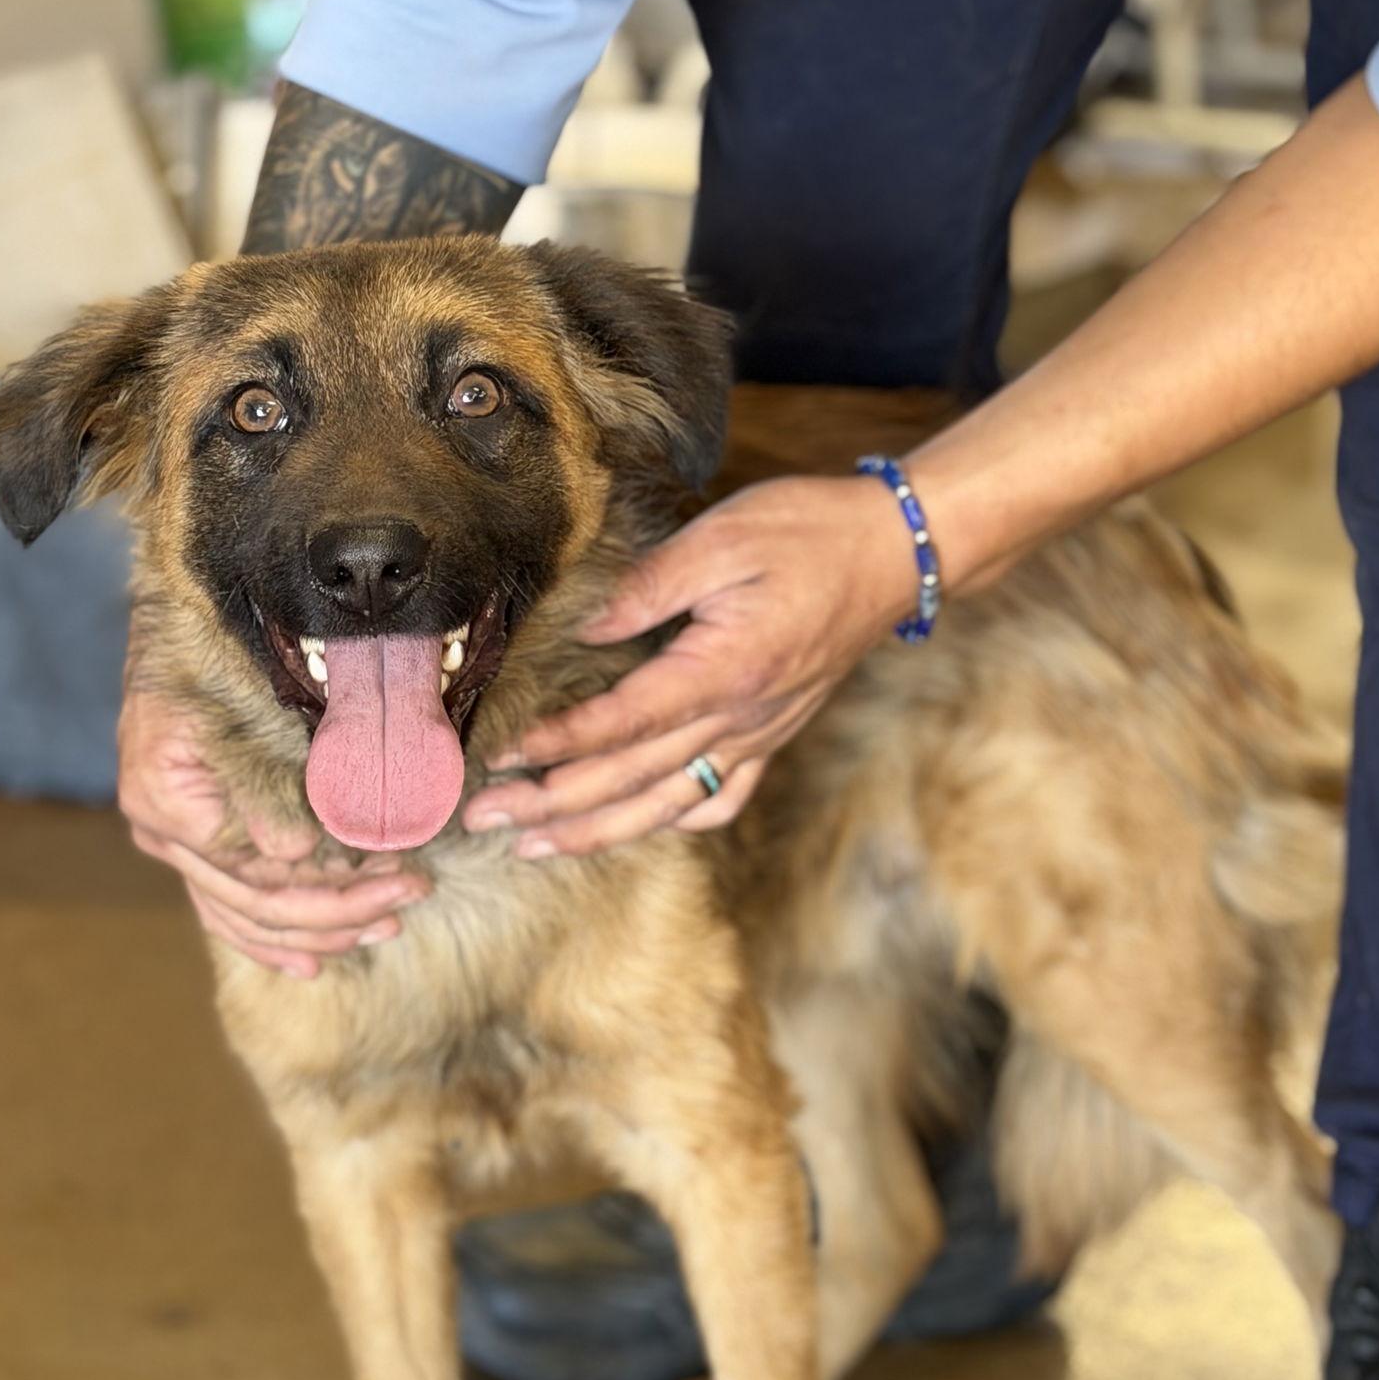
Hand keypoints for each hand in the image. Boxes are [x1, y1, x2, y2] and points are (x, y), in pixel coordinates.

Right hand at [117, 682, 428, 978]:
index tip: (402, 864)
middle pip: (260, 902)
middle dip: (345, 905)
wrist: (174, 628)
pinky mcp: (190, 851)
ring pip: (249, 918)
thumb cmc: (210, 656)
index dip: (336, 881)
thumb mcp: (235, 707)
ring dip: (323, 929)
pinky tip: (315, 963)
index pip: (260, 871)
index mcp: (166, 800)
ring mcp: (174, 849)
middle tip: (416, 889)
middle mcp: (162, 833)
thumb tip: (293, 854)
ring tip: (389, 921)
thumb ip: (262, 781)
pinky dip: (274, 943)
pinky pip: (229, 915)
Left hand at [462, 474, 913, 856]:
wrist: (892, 552)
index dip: (559, 747)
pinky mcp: (772, 736)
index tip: (504, 759)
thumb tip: (589, 631)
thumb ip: (647, 589)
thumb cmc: (809, 533)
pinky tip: (637, 825)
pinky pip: (721, 800)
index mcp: (723, 670)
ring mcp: (758, 735)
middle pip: (633, 780)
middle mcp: (741, 719)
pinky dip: (673, 821)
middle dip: (554, 806)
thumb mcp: (720, 538)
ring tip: (535, 846)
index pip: (624, 724)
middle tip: (485, 819)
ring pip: (668, 806)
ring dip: (597, 833)